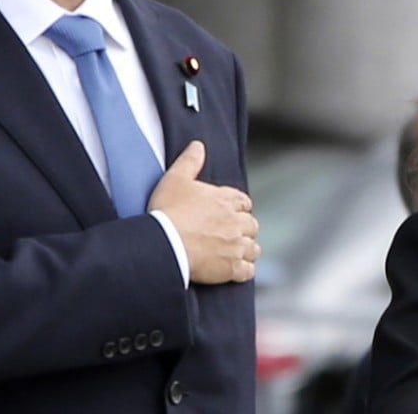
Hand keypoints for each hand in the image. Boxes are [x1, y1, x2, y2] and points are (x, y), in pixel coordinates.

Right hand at [148, 140, 260, 284]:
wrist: (164, 243)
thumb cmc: (168, 211)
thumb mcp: (175, 179)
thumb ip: (190, 161)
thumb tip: (198, 145)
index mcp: (226, 200)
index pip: (244, 203)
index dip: (237, 208)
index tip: (229, 213)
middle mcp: (236, 222)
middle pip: (251, 225)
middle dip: (243, 229)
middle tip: (230, 234)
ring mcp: (236, 246)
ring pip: (253, 248)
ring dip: (246, 250)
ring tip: (234, 252)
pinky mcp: (232, 268)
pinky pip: (248, 271)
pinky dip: (244, 271)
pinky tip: (235, 270)